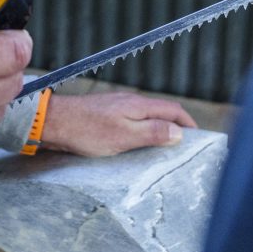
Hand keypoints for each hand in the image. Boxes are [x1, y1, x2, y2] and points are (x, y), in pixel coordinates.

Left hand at [39, 91, 196, 156]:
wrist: (54, 122)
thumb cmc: (87, 130)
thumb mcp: (124, 136)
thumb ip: (152, 133)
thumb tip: (178, 132)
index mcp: (139, 106)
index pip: (173, 110)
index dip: (188, 123)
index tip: (198, 137)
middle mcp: (130, 102)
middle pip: (162, 112)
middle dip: (176, 127)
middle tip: (184, 146)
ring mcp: (117, 107)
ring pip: (147, 117)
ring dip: (159, 129)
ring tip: (164, 149)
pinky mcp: (106, 114)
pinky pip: (132, 122)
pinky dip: (142, 131)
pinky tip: (137, 144)